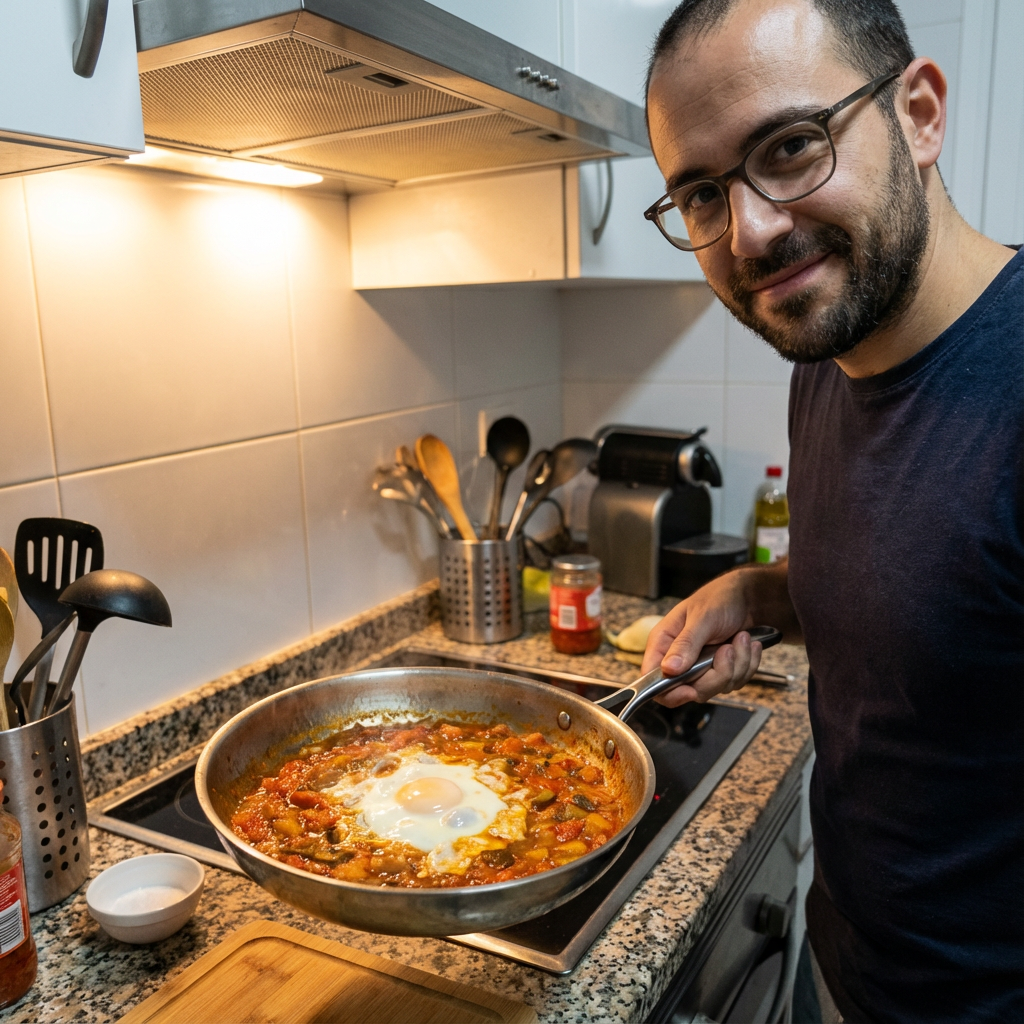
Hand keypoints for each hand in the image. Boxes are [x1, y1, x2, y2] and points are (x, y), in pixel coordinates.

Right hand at [641, 570, 762, 705]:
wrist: (749, 597)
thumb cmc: (719, 599)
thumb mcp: (702, 617)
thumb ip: (686, 643)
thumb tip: (668, 669)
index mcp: (664, 643)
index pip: (653, 680)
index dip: (670, 692)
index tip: (691, 691)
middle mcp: (679, 659)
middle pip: (690, 690)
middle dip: (717, 674)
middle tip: (728, 649)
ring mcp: (701, 667)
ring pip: (716, 688)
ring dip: (737, 666)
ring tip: (742, 639)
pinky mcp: (721, 671)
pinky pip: (734, 683)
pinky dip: (747, 665)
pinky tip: (748, 645)